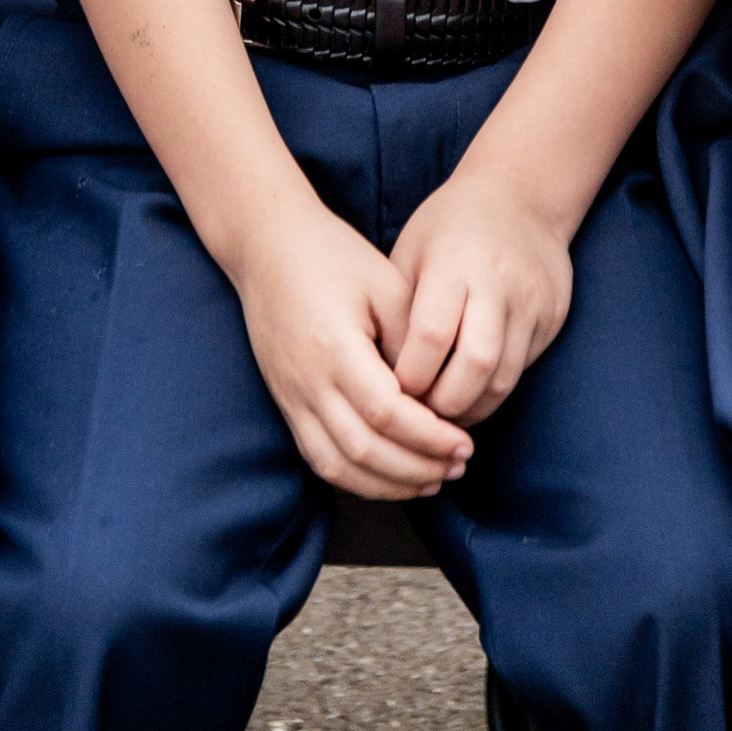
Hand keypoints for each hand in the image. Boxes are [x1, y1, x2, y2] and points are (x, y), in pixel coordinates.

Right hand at [234, 193, 476, 497]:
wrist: (267, 246)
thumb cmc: (332, 256)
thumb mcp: (385, 283)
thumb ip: (411, 342)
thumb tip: (433, 398)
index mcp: (334, 346)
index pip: (386, 413)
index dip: (429, 437)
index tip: (464, 443)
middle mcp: (307, 380)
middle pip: (363, 449)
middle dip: (417, 467)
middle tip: (458, 465)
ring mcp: (290, 395)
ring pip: (337, 464)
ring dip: (388, 484)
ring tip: (432, 479)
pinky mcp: (286, 402)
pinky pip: (317, 457)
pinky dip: (355, 478)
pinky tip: (389, 478)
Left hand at [384, 168, 573, 426]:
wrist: (521, 197)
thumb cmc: (449, 226)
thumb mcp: (413, 250)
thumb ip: (400, 306)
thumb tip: (382, 373)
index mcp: (453, 263)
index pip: (431, 334)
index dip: (411, 374)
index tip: (392, 392)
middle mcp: (497, 284)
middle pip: (474, 364)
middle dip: (443, 403)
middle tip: (418, 419)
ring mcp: (531, 304)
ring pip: (503, 378)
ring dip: (470, 409)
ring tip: (441, 421)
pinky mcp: (551, 320)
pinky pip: (521, 371)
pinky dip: (493, 393)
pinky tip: (469, 400)